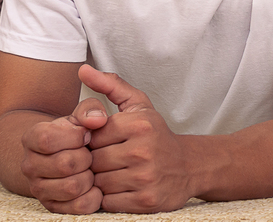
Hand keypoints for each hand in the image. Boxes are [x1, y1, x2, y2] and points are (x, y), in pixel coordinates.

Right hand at [19, 98, 109, 213]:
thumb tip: (97, 120)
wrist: (64, 154)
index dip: (75, 137)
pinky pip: (79, 206)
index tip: (85, 135)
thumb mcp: (81, 115)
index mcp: (32, 138)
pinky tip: (94, 185)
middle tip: (90, 154)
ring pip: (72, 187)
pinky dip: (93, 196)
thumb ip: (90, 110)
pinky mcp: (52, 206)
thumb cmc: (75, 132)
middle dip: (87, 157)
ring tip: (90, 169)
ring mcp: (38, 188)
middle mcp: (29, 165)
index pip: (48, 140)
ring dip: (90, 177)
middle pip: (64, 164)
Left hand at [79, 64, 194, 212]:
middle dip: (95, 162)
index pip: (93, 135)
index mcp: (139, 124)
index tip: (103, 142)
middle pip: (94, 161)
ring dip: (101, 181)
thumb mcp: (139, 105)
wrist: (189, 166)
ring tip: (113, 174)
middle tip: (106, 160)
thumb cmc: (157, 134)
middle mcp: (143, 150)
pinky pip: (108, 203)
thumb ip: (110, 85)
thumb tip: (83, 70)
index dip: (93, 140)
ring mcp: (145, 177)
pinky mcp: (145, 201)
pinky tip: (120, 188)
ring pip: (99, 183)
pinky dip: (109, 198)